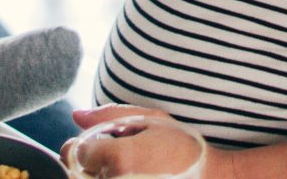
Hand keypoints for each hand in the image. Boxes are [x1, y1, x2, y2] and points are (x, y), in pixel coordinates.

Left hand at [69, 106, 234, 178]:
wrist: (210, 178)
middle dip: (91, 162)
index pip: (76, 152)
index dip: (88, 144)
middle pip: (78, 173)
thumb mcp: (152, 120)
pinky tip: (134, 176)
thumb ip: (110, 115)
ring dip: (101, 174)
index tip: (104, 143)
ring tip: (130, 169)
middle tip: (117, 157)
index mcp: (119, 158)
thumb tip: (76, 114)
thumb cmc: (183, 147)